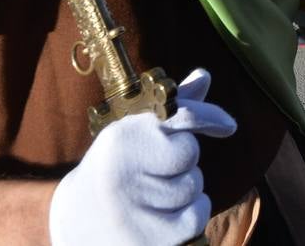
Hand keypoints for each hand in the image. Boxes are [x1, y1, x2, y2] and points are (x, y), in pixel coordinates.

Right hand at [49, 69, 236, 245]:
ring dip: (186, 191)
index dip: (209, 117)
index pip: (179, 116)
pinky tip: (166, 215)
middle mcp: (123, 173)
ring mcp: (132, 211)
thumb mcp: (133, 132)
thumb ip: (172, 109)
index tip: (228, 126)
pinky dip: (191, 216)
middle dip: (184, 161)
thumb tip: (204, 76)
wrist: (76, 219)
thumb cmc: (115, 167)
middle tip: (156, 170)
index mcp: (122, 137)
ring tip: (155, 194)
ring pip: (196, 188)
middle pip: (191, 154)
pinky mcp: (145, 241)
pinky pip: (196, 219)